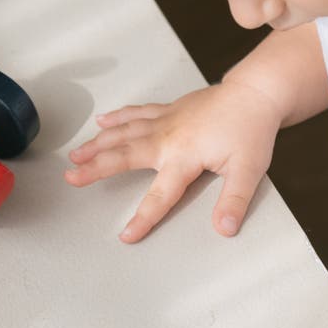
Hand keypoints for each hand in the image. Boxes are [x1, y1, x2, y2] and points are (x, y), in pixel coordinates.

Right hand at [66, 77, 282, 240]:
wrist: (256, 92)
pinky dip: (118, 117)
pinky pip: (137, 113)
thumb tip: (225, 228)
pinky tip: (102, 121)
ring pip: (123, 132)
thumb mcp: (249, 170)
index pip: (160, 196)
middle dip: (95, 168)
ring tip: (75, 155)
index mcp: (185, 156)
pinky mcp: (170, 109)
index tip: (126, 235)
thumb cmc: (252, 130)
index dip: (143, 218)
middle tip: (72, 178)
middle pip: (124, 155)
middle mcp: (168, 137)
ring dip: (97, 143)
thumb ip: (234, 201)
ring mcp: (166, 120)